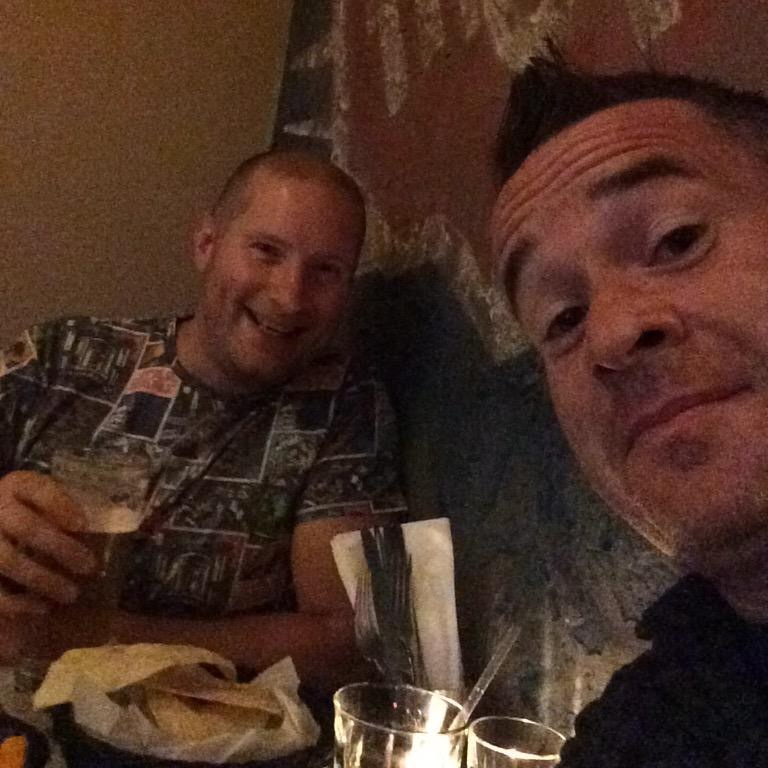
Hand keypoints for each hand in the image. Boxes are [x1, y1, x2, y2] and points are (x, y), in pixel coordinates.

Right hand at [0, 471, 95, 615]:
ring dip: (41, 579)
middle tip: (89, 566)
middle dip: (60, 548)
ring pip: (7, 559)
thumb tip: (126, 525)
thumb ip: (74, 510)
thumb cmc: (37, 515)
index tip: (82, 524)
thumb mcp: (50, 504)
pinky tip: (42, 608)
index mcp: (19, 485)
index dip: (59, 505)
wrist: (1, 529)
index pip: (38, 488)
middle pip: (27, 527)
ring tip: (72, 594)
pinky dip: (16, 601)